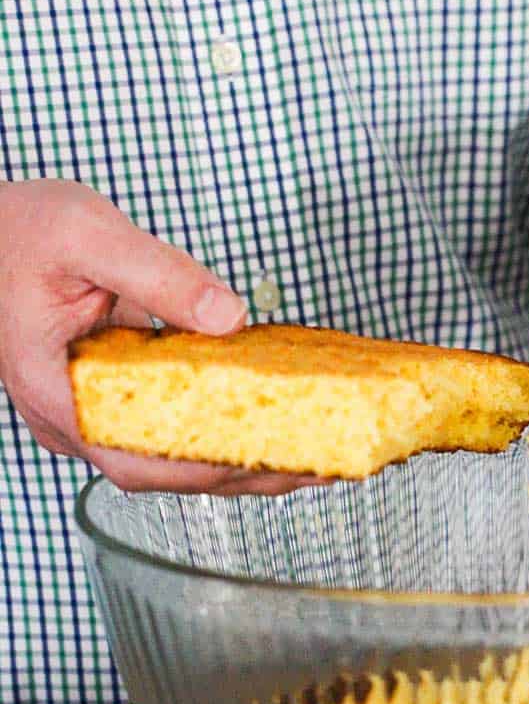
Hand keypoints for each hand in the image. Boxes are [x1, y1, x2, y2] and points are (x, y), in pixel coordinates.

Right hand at [0, 179, 309, 493]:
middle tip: (322, 466)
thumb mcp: (88, 233)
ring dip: (240, 458)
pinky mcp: (111, 398)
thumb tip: (228, 316)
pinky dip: (221, 427)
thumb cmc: (17, 229)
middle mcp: (71, 419)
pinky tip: (274, 416)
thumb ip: (159, 274)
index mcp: (56, 392)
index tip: (276, 464)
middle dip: (245, 474)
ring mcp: (89, 414)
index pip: (138, 457)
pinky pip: (170, 426)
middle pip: (166, 471)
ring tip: (315, 452)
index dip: (210, 469)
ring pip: (171, 457)